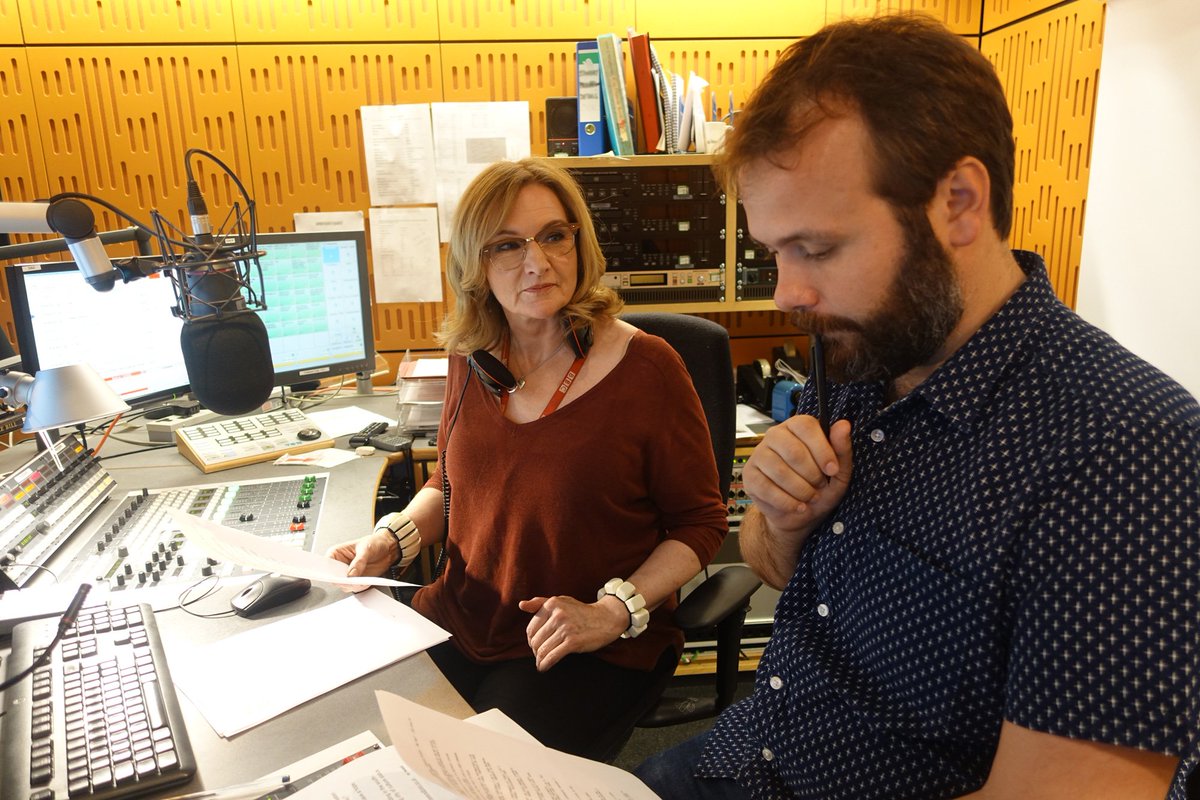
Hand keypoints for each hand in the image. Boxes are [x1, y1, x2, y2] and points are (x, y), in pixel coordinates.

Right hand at [324, 531, 394, 592]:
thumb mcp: (366, 549)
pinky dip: (360, 587)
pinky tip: (366, 582)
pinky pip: (354, 587)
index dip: (329, 572)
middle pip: (334, 578)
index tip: (336, 576)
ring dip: (353, 585)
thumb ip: (359, 562)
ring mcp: (347, 573)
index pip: (326, 565)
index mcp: (337, 553)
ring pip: (344, 585)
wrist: (387, 548)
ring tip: (363, 581)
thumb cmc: (374, 543)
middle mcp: (340, 565)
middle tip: (352, 581)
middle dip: (343, 582)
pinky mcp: (356, 580)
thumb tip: (351, 574)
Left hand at [519, 595, 628, 670]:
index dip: (531, 640)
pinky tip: (543, 668)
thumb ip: (540, 603)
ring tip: (541, 663)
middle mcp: (557, 615)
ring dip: (539, 660)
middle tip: (540, 655)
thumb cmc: (581, 611)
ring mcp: (565, 629)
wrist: (606, 618)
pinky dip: (545, 665)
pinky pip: (552, 657)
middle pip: (535, 641)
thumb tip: (521, 605)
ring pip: (542, 650)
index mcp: (552, 604)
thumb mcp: (561, 601)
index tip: (536, 645)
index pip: (531, 628)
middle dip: (536, 651)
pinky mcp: (573, 642)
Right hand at [743, 415, 853, 537]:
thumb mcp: (839, 471)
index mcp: (796, 427)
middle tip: (819, 486)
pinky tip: (797, 506)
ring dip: (801, 490)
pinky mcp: (749, 475)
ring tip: (809, 497)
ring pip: (780, 472)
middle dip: (812, 475)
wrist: (798, 513)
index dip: (822, 450)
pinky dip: (787, 502)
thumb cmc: (819, 488)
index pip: (806, 426)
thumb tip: (844, 425)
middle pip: (794, 451)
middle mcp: (775, 435)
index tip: (832, 470)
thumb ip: (842, 448)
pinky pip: (767, 488)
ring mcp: (759, 454)